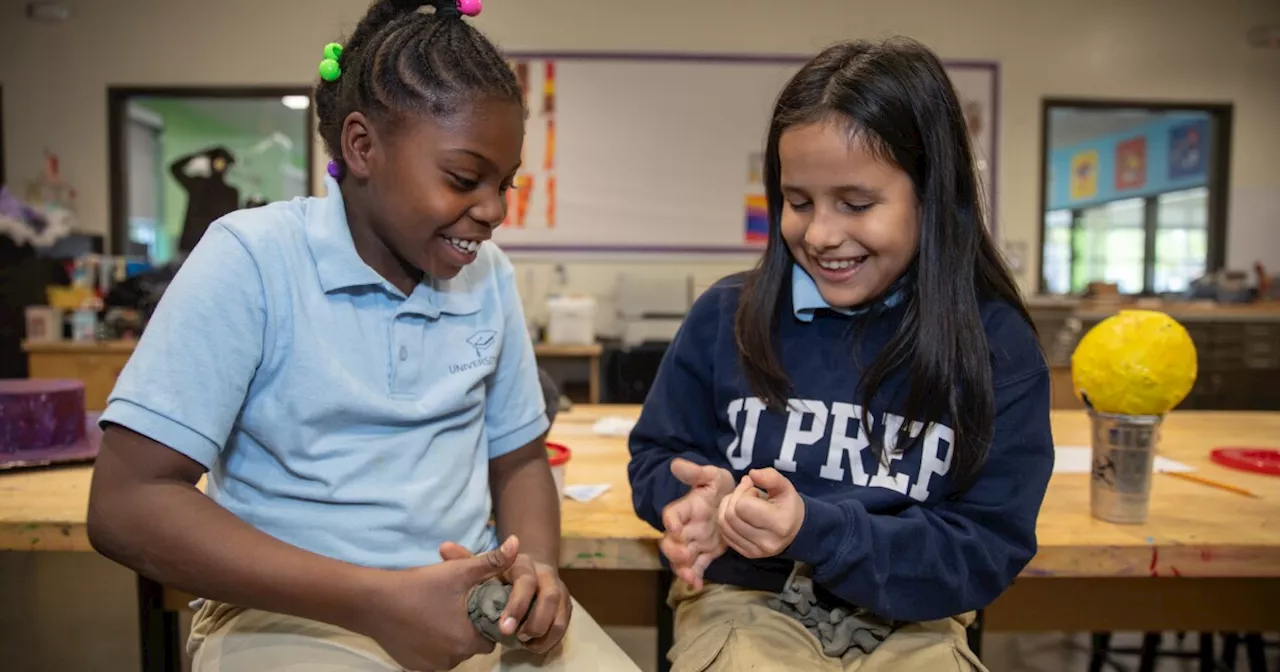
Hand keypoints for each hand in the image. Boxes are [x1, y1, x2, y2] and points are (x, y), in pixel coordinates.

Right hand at [364, 535, 518, 671]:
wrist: (372, 602)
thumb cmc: (418, 585)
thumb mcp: (458, 571)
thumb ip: (492, 561)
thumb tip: (518, 543)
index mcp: (467, 640)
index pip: (492, 637)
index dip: (489, 620)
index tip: (478, 605)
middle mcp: (452, 659)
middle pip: (473, 645)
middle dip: (470, 628)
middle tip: (458, 606)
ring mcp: (432, 666)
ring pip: (454, 652)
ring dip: (452, 637)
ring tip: (441, 613)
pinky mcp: (414, 668)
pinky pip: (434, 658)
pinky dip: (434, 645)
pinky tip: (425, 624)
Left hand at [440, 543, 570, 653]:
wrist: (529, 572)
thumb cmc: (500, 573)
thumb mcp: (483, 566)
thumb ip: (466, 560)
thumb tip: (444, 547)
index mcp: (525, 565)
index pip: (527, 582)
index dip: (517, 605)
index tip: (503, 628)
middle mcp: (546, 575)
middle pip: (551, 597)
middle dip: (534, 622)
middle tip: (515, 638)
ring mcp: (560, 591)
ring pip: (562, 615)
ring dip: (544, 633)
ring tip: (524, 644)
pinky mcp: (566, 607)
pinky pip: (564, 627)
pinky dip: (550, 640)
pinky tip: (532, 647)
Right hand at [660, 459, 735, 589]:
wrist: (735, 500)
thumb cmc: (720, 486)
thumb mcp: (712, 476)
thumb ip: (696, 472)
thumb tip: (675, 464)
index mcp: (686, 508)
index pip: (672, 515)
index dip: (671, 522)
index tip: (676, 528)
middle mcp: (686, 527)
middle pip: (670, 542)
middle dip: (674, 551)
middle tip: (684, 556)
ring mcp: (695, 541)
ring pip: (681, 558)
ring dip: (682, 568)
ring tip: (690, 577)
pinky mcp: (706, 552)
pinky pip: (697, 566)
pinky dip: (695, 576)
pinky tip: (698, 585)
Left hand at [717, 468, 804, 558]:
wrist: (795, 530)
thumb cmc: (788, 505)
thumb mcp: (785, 486)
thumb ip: (770, 477)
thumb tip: (751, 474)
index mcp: (779, 524)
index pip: (743, 506)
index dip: (745, 492)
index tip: (755, 490)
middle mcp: (767, 542)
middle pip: (730, 515)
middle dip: (734, 498)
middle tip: (745, 493)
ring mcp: (756, 551)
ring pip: (724, 525)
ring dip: (727, 508)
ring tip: (741, 502)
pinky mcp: (747, 554)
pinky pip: (724, 534)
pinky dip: (726, 520)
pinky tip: (737, 514)